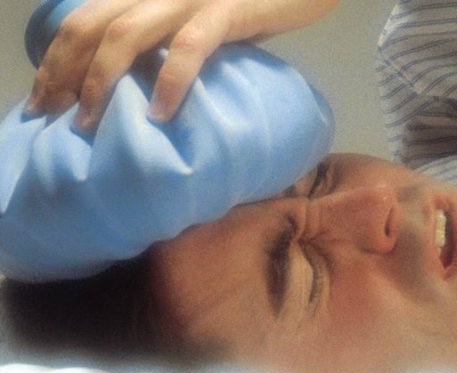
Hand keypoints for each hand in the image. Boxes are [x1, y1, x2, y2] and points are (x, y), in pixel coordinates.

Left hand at [25, 0, 339, 129]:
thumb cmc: (257, 3)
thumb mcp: (202, 19)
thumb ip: (171, 40)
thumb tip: (146, 91)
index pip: (83, 19)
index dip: (56, 58)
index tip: (44, 99)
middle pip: (89, 26)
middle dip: (63, 73)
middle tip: (53, 117)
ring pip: (124, 34)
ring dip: (100, 81)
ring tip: (90, 122)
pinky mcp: (228, 11)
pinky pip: (190, 47)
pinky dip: (170, 81)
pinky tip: (162, 114)